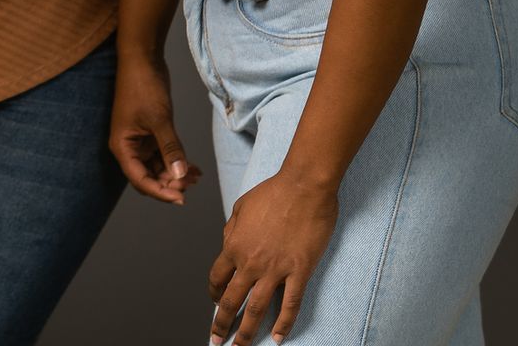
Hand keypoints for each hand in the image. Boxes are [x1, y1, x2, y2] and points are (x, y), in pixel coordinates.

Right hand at [110, 52, 202, 203]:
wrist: (142, 59)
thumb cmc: (143, 87)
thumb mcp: (160, 120)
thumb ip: (171, 150)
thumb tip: (180, 176)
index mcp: (122, 146)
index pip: (139, 180)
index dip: (160, 192)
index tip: (181, 198)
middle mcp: (128, 146)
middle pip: (147, 177)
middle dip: (169, 184)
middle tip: (191, 183)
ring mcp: (139, 140)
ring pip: (157, 167)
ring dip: (175, 174)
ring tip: (196, 175)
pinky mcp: (150, 132)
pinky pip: (162, 155)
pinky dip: (176, 161)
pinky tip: (193, 166)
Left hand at [208, 174, 338, 343]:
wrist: (303, 187)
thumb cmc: (272, 192)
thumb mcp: (239, 208)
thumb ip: (231, 231)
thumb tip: (228, 246)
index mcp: (234, 245)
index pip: (217, 277)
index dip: (214, 293)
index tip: (214, 302)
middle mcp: (251, 262)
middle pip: (232, 300)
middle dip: (222, 323)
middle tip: (216, 340)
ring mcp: (275, 269)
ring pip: (257, 308)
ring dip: (247, 331)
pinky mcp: (300, 271)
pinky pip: (290, 304)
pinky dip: (284, 323)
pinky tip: (279, 338)